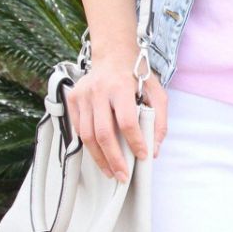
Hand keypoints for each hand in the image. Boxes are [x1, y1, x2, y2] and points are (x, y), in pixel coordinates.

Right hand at [66, 50, 168, 181]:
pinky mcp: (72, 99)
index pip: (127, 121)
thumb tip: (154, 148)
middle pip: (103, 132)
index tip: (143, 156)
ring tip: (111, 171)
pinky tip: (99, 155)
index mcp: (120, 86)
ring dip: (100, 158)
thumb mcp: (156, 92)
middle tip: (123, 175)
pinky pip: (78, 129)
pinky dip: (89, 146)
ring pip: (87, 135)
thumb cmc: (135, 75)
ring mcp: (82, 95)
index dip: (135, 142)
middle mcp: (98, 90)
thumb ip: (160, 120)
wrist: (112, 56)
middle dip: (114, 158)